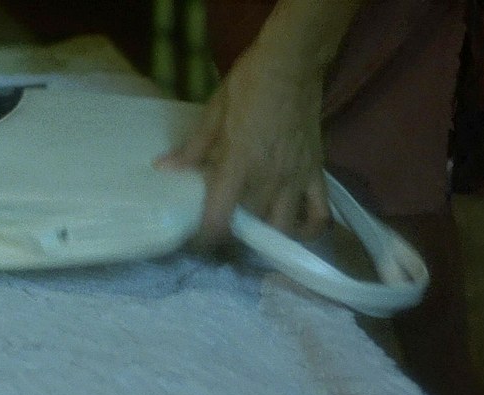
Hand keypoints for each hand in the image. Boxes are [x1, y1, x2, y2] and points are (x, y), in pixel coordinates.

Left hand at [155, 44, 329, 245]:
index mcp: (240, 164)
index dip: (206, 238)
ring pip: (285, 227)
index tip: (196, 241)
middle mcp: (270, 178)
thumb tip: (163, 168)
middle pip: (252, 227)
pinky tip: (295, 231)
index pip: (220, 217)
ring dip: (268, 236)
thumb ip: (192, 147)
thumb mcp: (214, 112)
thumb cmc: (250, 83)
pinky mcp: (317, 172)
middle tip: (222, 232)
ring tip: (253, 233)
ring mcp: (297, 178)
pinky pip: (320, 213)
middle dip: (235, 236)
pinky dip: (310, 229)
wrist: (293, 63)